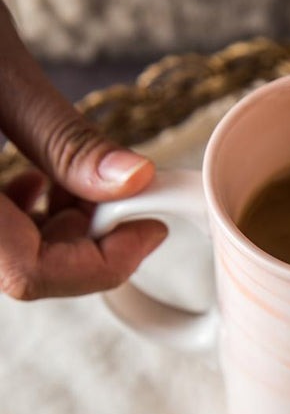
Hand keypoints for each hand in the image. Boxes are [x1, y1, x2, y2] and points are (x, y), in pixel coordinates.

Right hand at [0, 1, 166, 299]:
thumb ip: (64, 138)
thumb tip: (135, 179)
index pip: (30, 274)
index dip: (103, 262)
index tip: (151, 230)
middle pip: (29, 267)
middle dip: (93, 239)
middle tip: (131, 201)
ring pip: (18, 250)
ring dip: (68, 222)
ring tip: (89, 180)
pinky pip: (1, 227)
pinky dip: (37, 210)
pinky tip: (46, 178)